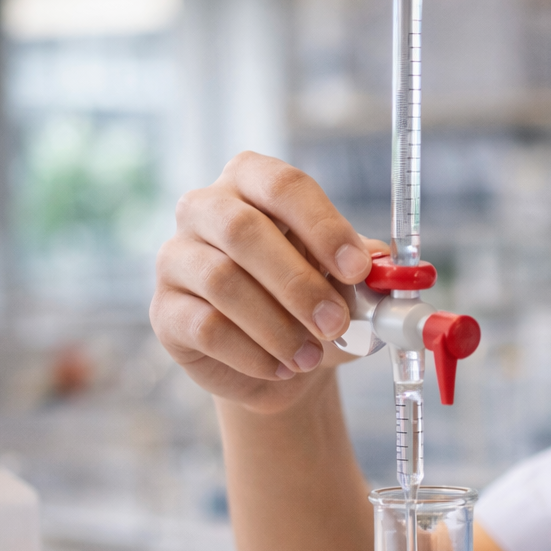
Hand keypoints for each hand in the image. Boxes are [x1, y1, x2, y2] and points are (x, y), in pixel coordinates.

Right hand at [151, 151, 384, 413]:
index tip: (358, 269)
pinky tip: (282, 367)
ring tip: (312, 356)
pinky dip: (253, 353)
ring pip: (221, 281)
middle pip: (243, 230)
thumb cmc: (316, 307)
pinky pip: (205, 327)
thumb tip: (386, 266)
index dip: (323, 226)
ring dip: (277, 326)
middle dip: (298, 283)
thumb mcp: (350, 286)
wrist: (285, 362)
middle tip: (337, 322)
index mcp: (254, 183)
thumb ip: (366, 271)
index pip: (283, 186)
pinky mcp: (165, 311)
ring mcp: (177, 258)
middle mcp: (206, 209)